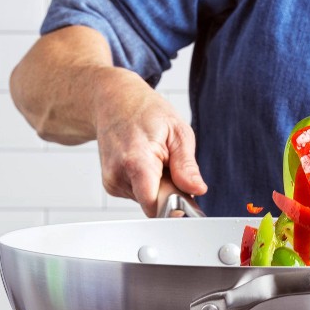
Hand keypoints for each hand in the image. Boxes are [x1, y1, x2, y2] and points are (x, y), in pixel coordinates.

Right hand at [93, 67, 207, 216]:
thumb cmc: (144, 111)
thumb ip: (187, 165)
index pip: (153, 205)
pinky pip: (139, 195)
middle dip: (170, 193)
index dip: (173, 208)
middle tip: (172, 168)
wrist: (112, 101)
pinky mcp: (111, 186)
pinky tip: (146, 164)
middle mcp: (118, 175)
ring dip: (158, 187)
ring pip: (148, 201)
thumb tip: (197, 189)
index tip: (185, 201)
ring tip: (156, 161)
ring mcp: (112, 182)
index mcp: (135, 160)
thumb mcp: (177, 131)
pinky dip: (148, 185)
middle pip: (154, 204)